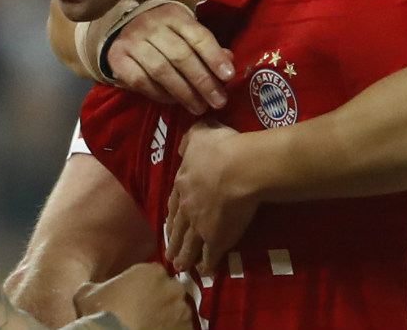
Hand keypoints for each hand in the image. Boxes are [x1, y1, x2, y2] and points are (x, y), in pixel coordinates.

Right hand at [73, 263, 190, 329]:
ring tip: (149, 325)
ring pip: (177, 311)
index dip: (143, 284)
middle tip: (142, 312)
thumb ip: (97, 285)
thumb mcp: (87, 292)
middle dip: (159, 299)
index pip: (153, 272)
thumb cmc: (102, 314)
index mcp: (151, 271)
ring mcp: (183, 311)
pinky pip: (182, 328)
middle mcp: (172, 288)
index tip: (135, 294)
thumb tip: (93, 289)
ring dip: (167, 317)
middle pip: (169, 291)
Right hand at [107, 3, 234, 114]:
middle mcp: (150, 25)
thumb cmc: (164, 35)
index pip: (197, 36)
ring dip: (184, 93)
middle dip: (202, 81)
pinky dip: (160, 95)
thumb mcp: (186, 33)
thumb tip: (228, 63)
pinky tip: (174, 102)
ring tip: (199, 107)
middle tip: (218, 101)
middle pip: (180, 55)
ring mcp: (131, 41)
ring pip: (161, 70)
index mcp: (173, 15)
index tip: (228, 77)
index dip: (214, 57)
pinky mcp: (117, 58)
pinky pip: (142, 81)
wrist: (125, 32)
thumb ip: (207, 47)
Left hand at [165, 120, 256, 275]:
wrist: (238, 168)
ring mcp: (199, 224)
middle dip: (173, 240)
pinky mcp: (216, 238)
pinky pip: (210, 254)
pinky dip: (206, 264)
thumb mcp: (199, 135)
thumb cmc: (221, 148)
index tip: (167, 225)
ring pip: (188, 244)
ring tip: (178, 266)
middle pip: (177, 227)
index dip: (171, 215)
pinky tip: (204, 272)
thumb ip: (190, 140)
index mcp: (182, 183)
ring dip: (183, 255)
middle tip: (168, 253)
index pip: (173, 202)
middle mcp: (187, 206)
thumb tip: (184, 145)